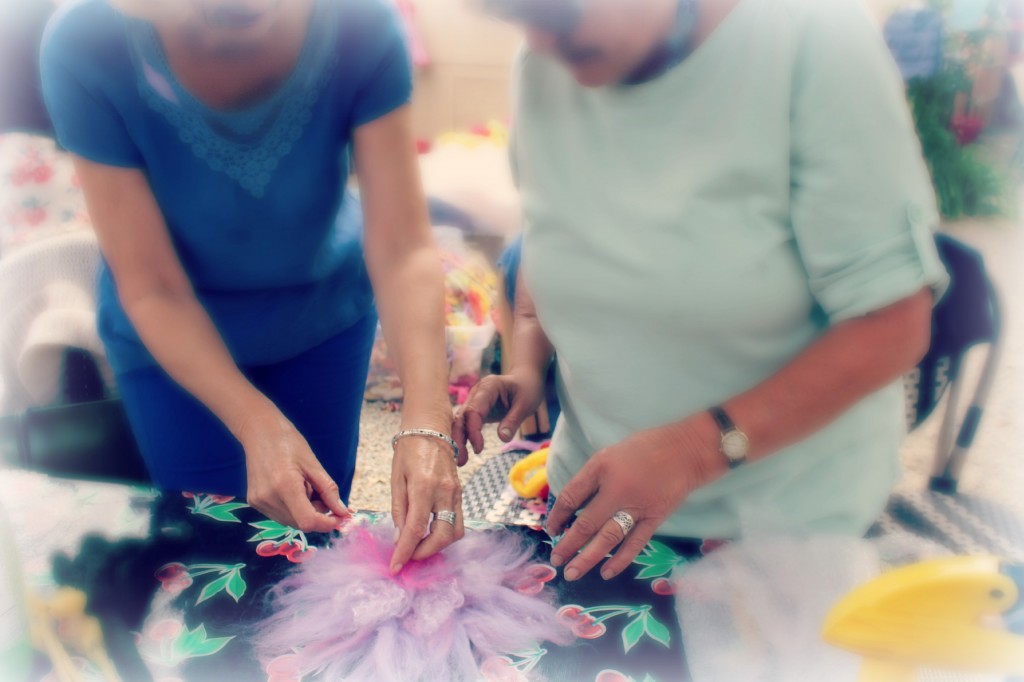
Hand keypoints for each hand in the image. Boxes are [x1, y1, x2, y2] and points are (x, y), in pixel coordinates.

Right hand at [240, 410, 349, 532]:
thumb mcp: (314, 465)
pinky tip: (293, 490)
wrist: (259, 432)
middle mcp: (268, 498)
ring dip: (305, 512)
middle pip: (300, 523)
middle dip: (318, 515)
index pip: (307, 521)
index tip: (340, 517)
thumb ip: (329, 491)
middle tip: (323, 495)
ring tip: (305, 488)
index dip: (327, 524)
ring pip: (290, 521)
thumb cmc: (289, 443)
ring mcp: (258, 502)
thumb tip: (342, 512)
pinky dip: (293, 509)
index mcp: (285, 486)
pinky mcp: (254, 502)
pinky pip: (280, 515)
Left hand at [390, 434, 463, 572]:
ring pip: (455, 532)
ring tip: (418, 545)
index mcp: (423, 487)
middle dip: (425, 552)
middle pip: (443, 536)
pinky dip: (444, 533)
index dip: (405, 551)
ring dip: (437, 545)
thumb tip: (398, 538)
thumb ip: (399, 509)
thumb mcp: (396, 479)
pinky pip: (457, 521)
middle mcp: (444, 492)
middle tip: (408, 556)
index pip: (416, 528)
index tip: (396, 567)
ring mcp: (456, 493)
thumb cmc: (409, 451)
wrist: (431, 429)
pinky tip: (429, 533)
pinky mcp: (460, 494)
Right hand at [453, 371, 544, 461]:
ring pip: (460, 421)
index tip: (479, 449)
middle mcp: (476, 393)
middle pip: (461, 416)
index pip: (474, 410)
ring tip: (461, 461)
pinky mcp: (476, 410)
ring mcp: (474, 401)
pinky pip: (466, 424)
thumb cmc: (528, 389)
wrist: (526, 379)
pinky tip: (463, 452)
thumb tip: (502, 439)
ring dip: (458, 440)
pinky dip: (464, 437)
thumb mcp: (525, 404)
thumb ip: (513, 420)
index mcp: (488, 387)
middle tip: (461, 461)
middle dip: (459, 438)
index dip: (473, 431)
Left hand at [545, 417, 721, 580]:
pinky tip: (605, 573)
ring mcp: (637, 507)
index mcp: (601, 468)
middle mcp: (616, 489)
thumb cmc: (644, 448)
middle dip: (568, 544)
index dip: (557, 515)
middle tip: (556, 560)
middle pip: (586, 523)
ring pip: (608, 538)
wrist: (686, 450)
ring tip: (572, 573)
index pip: (571, 495)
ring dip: (587, 558)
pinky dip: (620, 560)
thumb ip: (592, 477)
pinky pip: (635, 544)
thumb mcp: (610, 454)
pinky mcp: (655, 518)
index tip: (551, 528)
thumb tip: (573, 504)